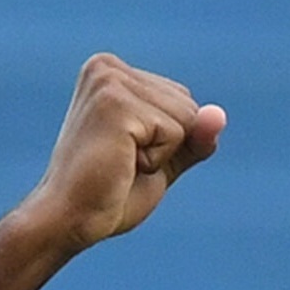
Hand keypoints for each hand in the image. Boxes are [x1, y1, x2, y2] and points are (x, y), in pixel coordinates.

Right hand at [25, 55, 224, 250]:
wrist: (68, 222)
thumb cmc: (107, 196)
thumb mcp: (161, 162)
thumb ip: (193, 138)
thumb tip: (220, 116)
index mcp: (111, 72)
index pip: (181, 100)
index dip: (167, 142)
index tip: (125, 157)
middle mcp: (107, 67)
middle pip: (187, 104)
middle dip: (167, 147)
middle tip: (122, 164)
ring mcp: (109, 81)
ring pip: (185, 118)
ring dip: (161, 155)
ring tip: (120, 164)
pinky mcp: (116, 102)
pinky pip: (175, 132)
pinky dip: (157, 161)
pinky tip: (122, 165)